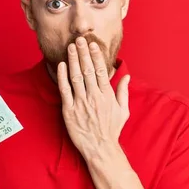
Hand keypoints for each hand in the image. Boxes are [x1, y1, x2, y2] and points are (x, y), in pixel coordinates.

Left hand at [56, 37, 130, 159]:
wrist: (100, 149)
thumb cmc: (112, 130)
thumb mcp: (123, 111)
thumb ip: (123, 92)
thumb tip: (126, 76)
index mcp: (107, 95)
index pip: (101, 70)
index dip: (96, 56)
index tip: (92, 44)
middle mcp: (94, 97)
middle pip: (88, 70)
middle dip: (83, 53)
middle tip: (79, 39)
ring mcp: (80, 103)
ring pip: (76, 77)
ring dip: (73, 60)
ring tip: (71, 47)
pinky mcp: (69, 111)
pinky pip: (65, 91)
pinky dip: (63, 77)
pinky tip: (62, 66)